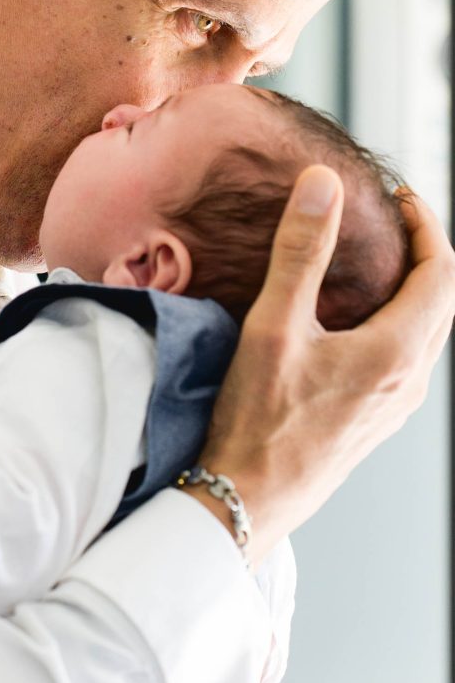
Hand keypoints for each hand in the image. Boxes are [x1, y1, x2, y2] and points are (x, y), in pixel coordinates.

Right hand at [193, 165, 454, 565]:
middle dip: (427, 254)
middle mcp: (405, 382)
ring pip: (427, 334)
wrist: (248, 497)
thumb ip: (301, 251)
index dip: (427, 226)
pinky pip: (407, 359)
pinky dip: (399, 322)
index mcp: (395, 353)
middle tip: (396, 220)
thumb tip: (323, 185)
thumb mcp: (275, 326)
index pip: (440, 272)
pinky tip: (360, 321)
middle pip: (442, 302)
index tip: (401, 196)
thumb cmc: (259, 420)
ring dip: (416, 289)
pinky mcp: (374, 421)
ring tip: (380, 261)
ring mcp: (393, 407)